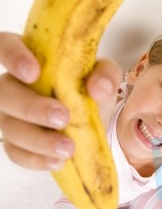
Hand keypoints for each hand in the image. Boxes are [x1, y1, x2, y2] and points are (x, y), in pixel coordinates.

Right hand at [0, 32, 121, 170]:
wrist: (90, 119)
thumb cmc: (88, 90)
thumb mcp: (104, 77)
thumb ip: (105, 75)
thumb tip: (98, 87)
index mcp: (30, 59)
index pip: (5, 46)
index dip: (12, 57)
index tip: (33, 72)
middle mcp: (13, 84)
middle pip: (3, 93)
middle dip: (32, 108)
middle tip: (63, 118)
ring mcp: (10, 115)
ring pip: (9, 127)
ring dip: (38, 140)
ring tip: (68, 147)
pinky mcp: (16, 142)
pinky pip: (16, 152)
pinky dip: (36, 160)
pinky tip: (57, 161)